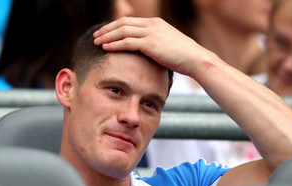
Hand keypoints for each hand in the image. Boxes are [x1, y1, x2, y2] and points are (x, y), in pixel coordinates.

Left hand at [93, 17, 213, 77]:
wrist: (195, 59)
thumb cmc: (183, 58)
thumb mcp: (166, 46)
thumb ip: (154, 45)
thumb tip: (145, 53)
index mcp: (155, 23)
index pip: (129, 21)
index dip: (114, 26)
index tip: (104, 33)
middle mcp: (152, 25)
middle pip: (123, 23)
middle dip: (107, 29)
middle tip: (96, 36)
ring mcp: (151, 33)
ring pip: (122, 31)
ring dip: (107, 36)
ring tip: (96, 42)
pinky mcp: (150, 44)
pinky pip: (127, 42)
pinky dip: (114, 44)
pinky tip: (105, 48)